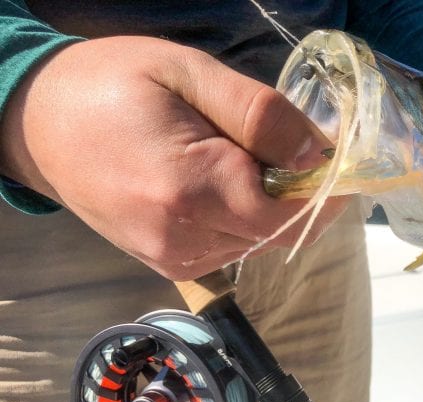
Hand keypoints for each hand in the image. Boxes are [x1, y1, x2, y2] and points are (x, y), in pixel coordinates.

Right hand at [0, 36, 347, 279]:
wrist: (38, 125)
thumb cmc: (110, 85)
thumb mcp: (188, 73)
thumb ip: (258, 114)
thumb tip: (316, 154)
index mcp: (190, 191)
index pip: (291, 214)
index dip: (325, 192)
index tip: (339, 160)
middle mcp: (183, 239)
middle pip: (279, 232)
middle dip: (299, 194)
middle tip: (289, 147)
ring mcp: (173, 258)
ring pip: (258, 242)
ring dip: (270, 205)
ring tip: (242, 156)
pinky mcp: (168, 263)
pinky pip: (231, 246)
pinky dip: (245, 217)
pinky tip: (222, 181)